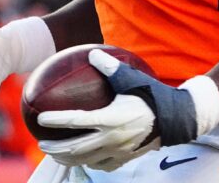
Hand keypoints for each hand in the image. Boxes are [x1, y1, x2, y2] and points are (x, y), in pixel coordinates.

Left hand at [37, 49, 201, 170]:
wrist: (177, 119)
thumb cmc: (152, 95)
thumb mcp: (131, 78)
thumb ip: (110, 66)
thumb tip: (91, 54)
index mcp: (111, 118)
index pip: (77, 120)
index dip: (57, 120)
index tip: (41, 118)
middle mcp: (112, 138)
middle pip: (76, 148)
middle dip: (55, 148)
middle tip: (41, 142)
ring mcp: (118, 152)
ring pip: (86, 160)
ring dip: (68, 158)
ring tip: (56, 153)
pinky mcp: (126, 159)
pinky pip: (102, 165)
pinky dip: (89, 162)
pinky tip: (84, 158)